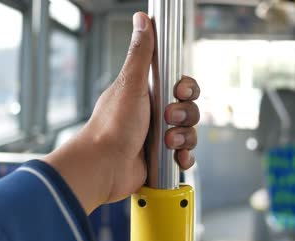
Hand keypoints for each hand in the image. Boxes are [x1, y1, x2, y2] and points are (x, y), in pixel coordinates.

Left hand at [43, 12, 199, 213]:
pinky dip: (183, 156)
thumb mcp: (130, 84)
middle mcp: (154, 114)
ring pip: (190, 132)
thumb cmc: (112, 126)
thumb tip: (142, 20)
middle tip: (167, 118)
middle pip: (189, 108)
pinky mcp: (162, 157)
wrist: (104, 167)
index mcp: (147, 94)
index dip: (186, 88)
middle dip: (184, 115)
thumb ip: (141, 53)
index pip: (180, 85)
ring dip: (183, 137)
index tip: (179, 91)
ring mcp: (159, 136)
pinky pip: (185, 154)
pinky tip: (175, 156)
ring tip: (167, 141)